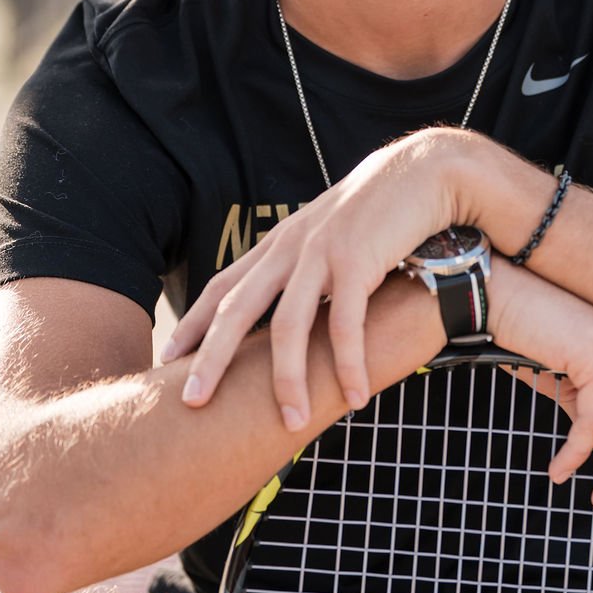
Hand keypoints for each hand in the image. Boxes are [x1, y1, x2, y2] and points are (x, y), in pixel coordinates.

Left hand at [161, 129, 466, 423]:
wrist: (424, 171)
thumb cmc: (381, 209)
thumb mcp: (330, 235)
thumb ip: (306, 267)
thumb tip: (297, 309)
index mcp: (280, 243)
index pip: (222, 286)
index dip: (193, 323)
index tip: (168, 358)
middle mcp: (291, 247)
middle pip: (237, 309)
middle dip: (211, 357)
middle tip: (190, 402)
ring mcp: (322, 252)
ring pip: (289, 325)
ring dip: (288, 379)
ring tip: (292, 422)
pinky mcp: (358, 259)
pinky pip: (346, 324)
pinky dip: (348, 365)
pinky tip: (355, 396)